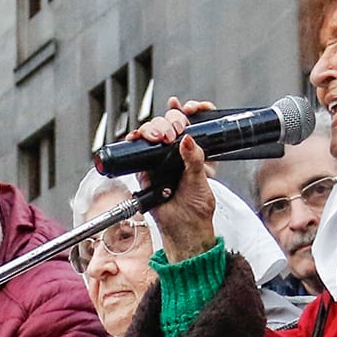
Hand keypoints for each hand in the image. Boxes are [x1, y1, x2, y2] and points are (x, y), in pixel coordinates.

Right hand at [126, 99, 221, 259]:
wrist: (181, 227)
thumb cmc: (196, 207)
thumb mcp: (201, 180)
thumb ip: (195, 159)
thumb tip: (187, 139)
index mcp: (196, 150)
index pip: (194, 122)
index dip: (190, 111)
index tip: (189, 108)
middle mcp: (178, 152)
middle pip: (170, 123)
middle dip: (169, 120)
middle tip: (172, 132)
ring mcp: (161, 158)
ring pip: (153, 132)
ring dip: (152, 128)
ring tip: (157, 136)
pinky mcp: (146, 167)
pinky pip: (138, 149)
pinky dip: (136, 140)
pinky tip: (137, 138)